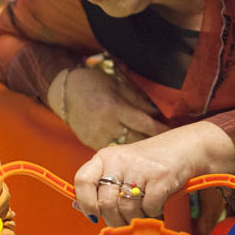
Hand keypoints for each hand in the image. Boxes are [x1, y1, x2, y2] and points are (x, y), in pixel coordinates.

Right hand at [49, 65, 168, 149]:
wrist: (63, 92)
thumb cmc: (90, 83)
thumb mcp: (116, 85)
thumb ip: (137, 99)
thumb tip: (155, 111)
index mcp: (114, 108)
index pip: (144, 123)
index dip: (159, 128)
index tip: (171, 130)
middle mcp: (106, 125)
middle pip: (136, 139)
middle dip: (152, 141)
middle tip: (166, 142)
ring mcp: (97, 136)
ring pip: (125, 149)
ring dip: (138, 149)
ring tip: (151, 149)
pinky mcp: (90, 143)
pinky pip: (112, 150)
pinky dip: (123, 150)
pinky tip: (131, 149)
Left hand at [73, 121, 234, 226]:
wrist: (187, 148)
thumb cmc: (149, 162)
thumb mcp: (121, 167)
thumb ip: (100, 185)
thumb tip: (79, 207)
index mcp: (105, 157)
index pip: (82, 181)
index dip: (85, 202)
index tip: (94, 215)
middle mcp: (119, 160)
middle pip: (106, 203)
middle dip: (114, 219)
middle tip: (123, 221)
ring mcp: (139, 168)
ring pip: (127, 209)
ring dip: (134, 218)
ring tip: (141, 212)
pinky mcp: (160, 177)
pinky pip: (149, 208)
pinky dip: (153, 212)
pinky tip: (156, 203)